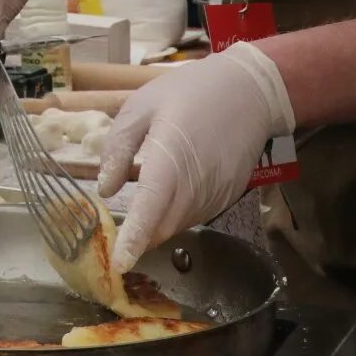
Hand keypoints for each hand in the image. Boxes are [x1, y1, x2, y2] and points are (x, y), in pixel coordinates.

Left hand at [97, 42, 295, 270]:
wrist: (250, 91)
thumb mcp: (141, 106)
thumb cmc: (190, 92)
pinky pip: (195, 217)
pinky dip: (175, 217)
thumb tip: (105, 189)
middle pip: (163, 228)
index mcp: (170, 158)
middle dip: (137, 239)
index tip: (118, 264)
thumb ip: (118, 147)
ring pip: (178, 226)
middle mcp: (196, 184)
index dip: (134, 239)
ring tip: (138, 216)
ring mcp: (216, 194)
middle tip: (114, 236)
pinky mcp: (228, 197)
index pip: (151, 209)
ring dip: (156, 229)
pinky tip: (166, 199)